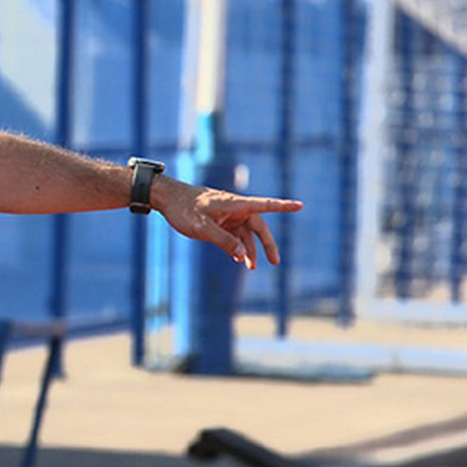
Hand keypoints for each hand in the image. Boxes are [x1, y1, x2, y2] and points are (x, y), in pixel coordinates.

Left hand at [155, 177, 302, 269]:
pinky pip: (235, 235)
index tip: (299, 205)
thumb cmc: (184, 209)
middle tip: (275, 262)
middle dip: (267, 244)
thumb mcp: (202, 228)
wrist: (168, 199)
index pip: (263, 205)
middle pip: (258, 226)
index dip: (282, 206)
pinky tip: (239, 259)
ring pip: (246, 233)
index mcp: (234, 204)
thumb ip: (223, 241)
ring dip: (250, 249)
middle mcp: (235, 208)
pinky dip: (238, 246)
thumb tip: (244, 255)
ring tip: (251, 267)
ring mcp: (228, 215)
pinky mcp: (220, 221)